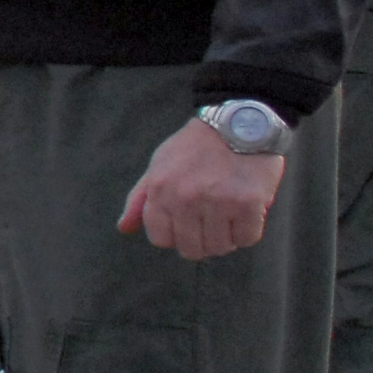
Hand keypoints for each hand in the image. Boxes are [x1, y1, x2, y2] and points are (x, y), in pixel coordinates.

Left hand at [119, 118, 283, 259]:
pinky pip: (247, 238)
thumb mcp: (159, 165)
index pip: (161, 239)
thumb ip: (140, 199)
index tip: (187, 224)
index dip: (176, 236)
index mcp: (160, 190)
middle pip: (191, 249)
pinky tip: (247, 212)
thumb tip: (124, 228)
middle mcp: (185, 198)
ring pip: (220, 247)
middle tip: (212, 223)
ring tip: (229, 215)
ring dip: (227, 237)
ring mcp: (217, 202)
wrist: (239, 123)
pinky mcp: (247, 204)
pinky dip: (249, 231)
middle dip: (202, 242)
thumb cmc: (195, 147)